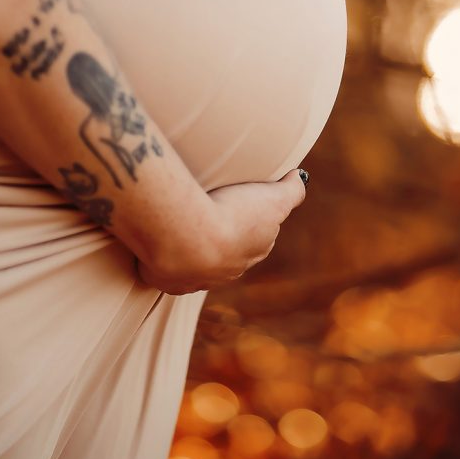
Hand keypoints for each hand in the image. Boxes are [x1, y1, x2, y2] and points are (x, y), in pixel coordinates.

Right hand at [136, 168, 307, 294]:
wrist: (189, 239)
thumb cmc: (231, 214)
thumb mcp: (272, 197)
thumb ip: (291, 190)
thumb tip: (299, 177)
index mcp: (253, 251)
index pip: (258, 238)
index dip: (251, 221)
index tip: (238, 204)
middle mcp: (228, 271)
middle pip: (228, 253)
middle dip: (220, 236)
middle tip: (206, 211)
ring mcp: (197, 279)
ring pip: (197, 263)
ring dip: (190, 246)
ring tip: (180, 223)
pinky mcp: (168, 281)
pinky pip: (167, 270)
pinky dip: (164, 257)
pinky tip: (160, 241)